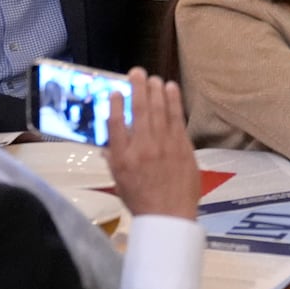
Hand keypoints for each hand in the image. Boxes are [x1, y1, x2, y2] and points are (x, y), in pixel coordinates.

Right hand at [105, 68, 202, 219]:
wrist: (170, 215)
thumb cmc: (143, 201)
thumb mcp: (119, 182)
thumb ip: (113, 160)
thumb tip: (106, 145)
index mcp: (123, 158)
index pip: (115, 125)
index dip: (114, 105)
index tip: (114, 91)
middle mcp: (142, 148)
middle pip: (139, 111)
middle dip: (138, 88)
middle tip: (137, 72)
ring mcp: (164, 145)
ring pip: (159, 110)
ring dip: (156, 90)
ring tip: (154, 78)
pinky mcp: (182, 145)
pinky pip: (177, 117)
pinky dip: (174, 101)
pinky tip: (171, 88)